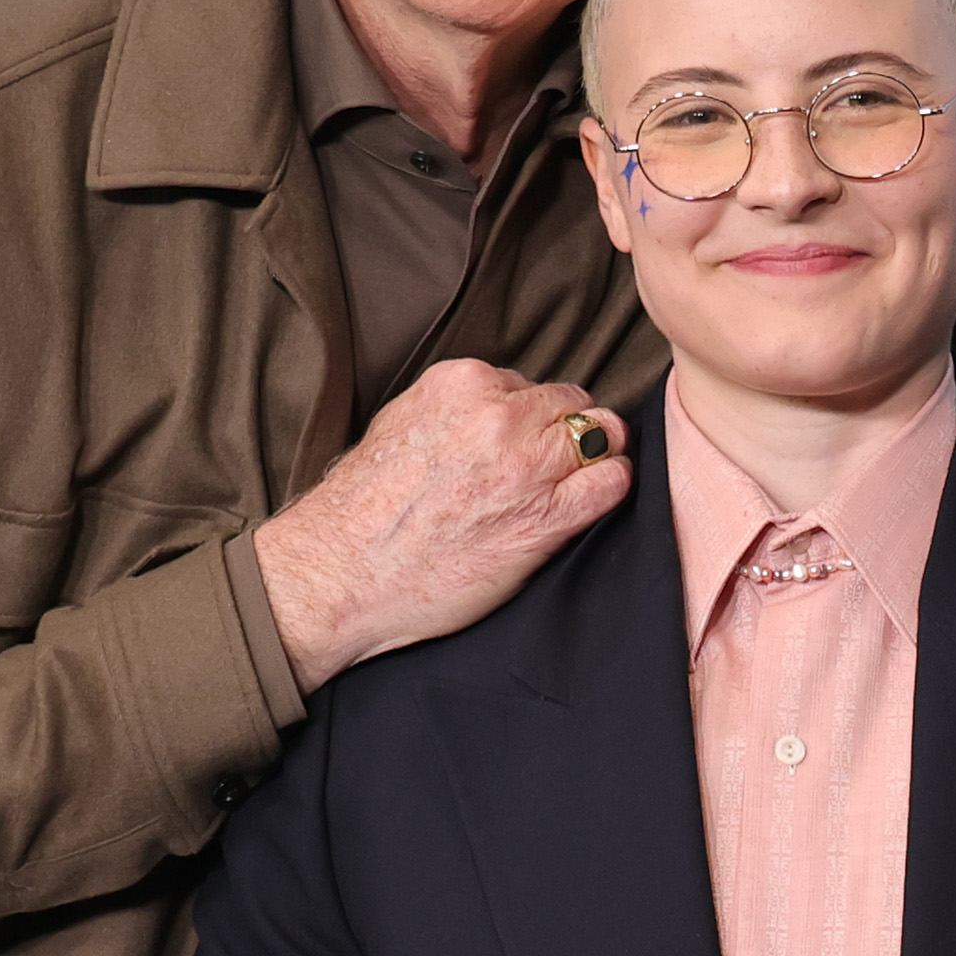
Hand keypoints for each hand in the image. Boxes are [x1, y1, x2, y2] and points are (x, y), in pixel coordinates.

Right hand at [255, 358, 630, 690]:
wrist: (342, 573)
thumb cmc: (361, 511)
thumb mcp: (401, 425)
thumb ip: (454, 409)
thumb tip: (492, 408)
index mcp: (462, 383)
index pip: (530, 385)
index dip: (532, 420)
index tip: (519, 448)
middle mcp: (500, 415)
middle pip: (573, 405)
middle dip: (567, 434)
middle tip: (548, 471)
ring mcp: (527, 465)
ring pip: (604, 435)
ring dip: (596, 460)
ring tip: (572, 489)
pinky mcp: (546, 517)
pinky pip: (613, 484)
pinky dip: (610, 490)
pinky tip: (587, 507)